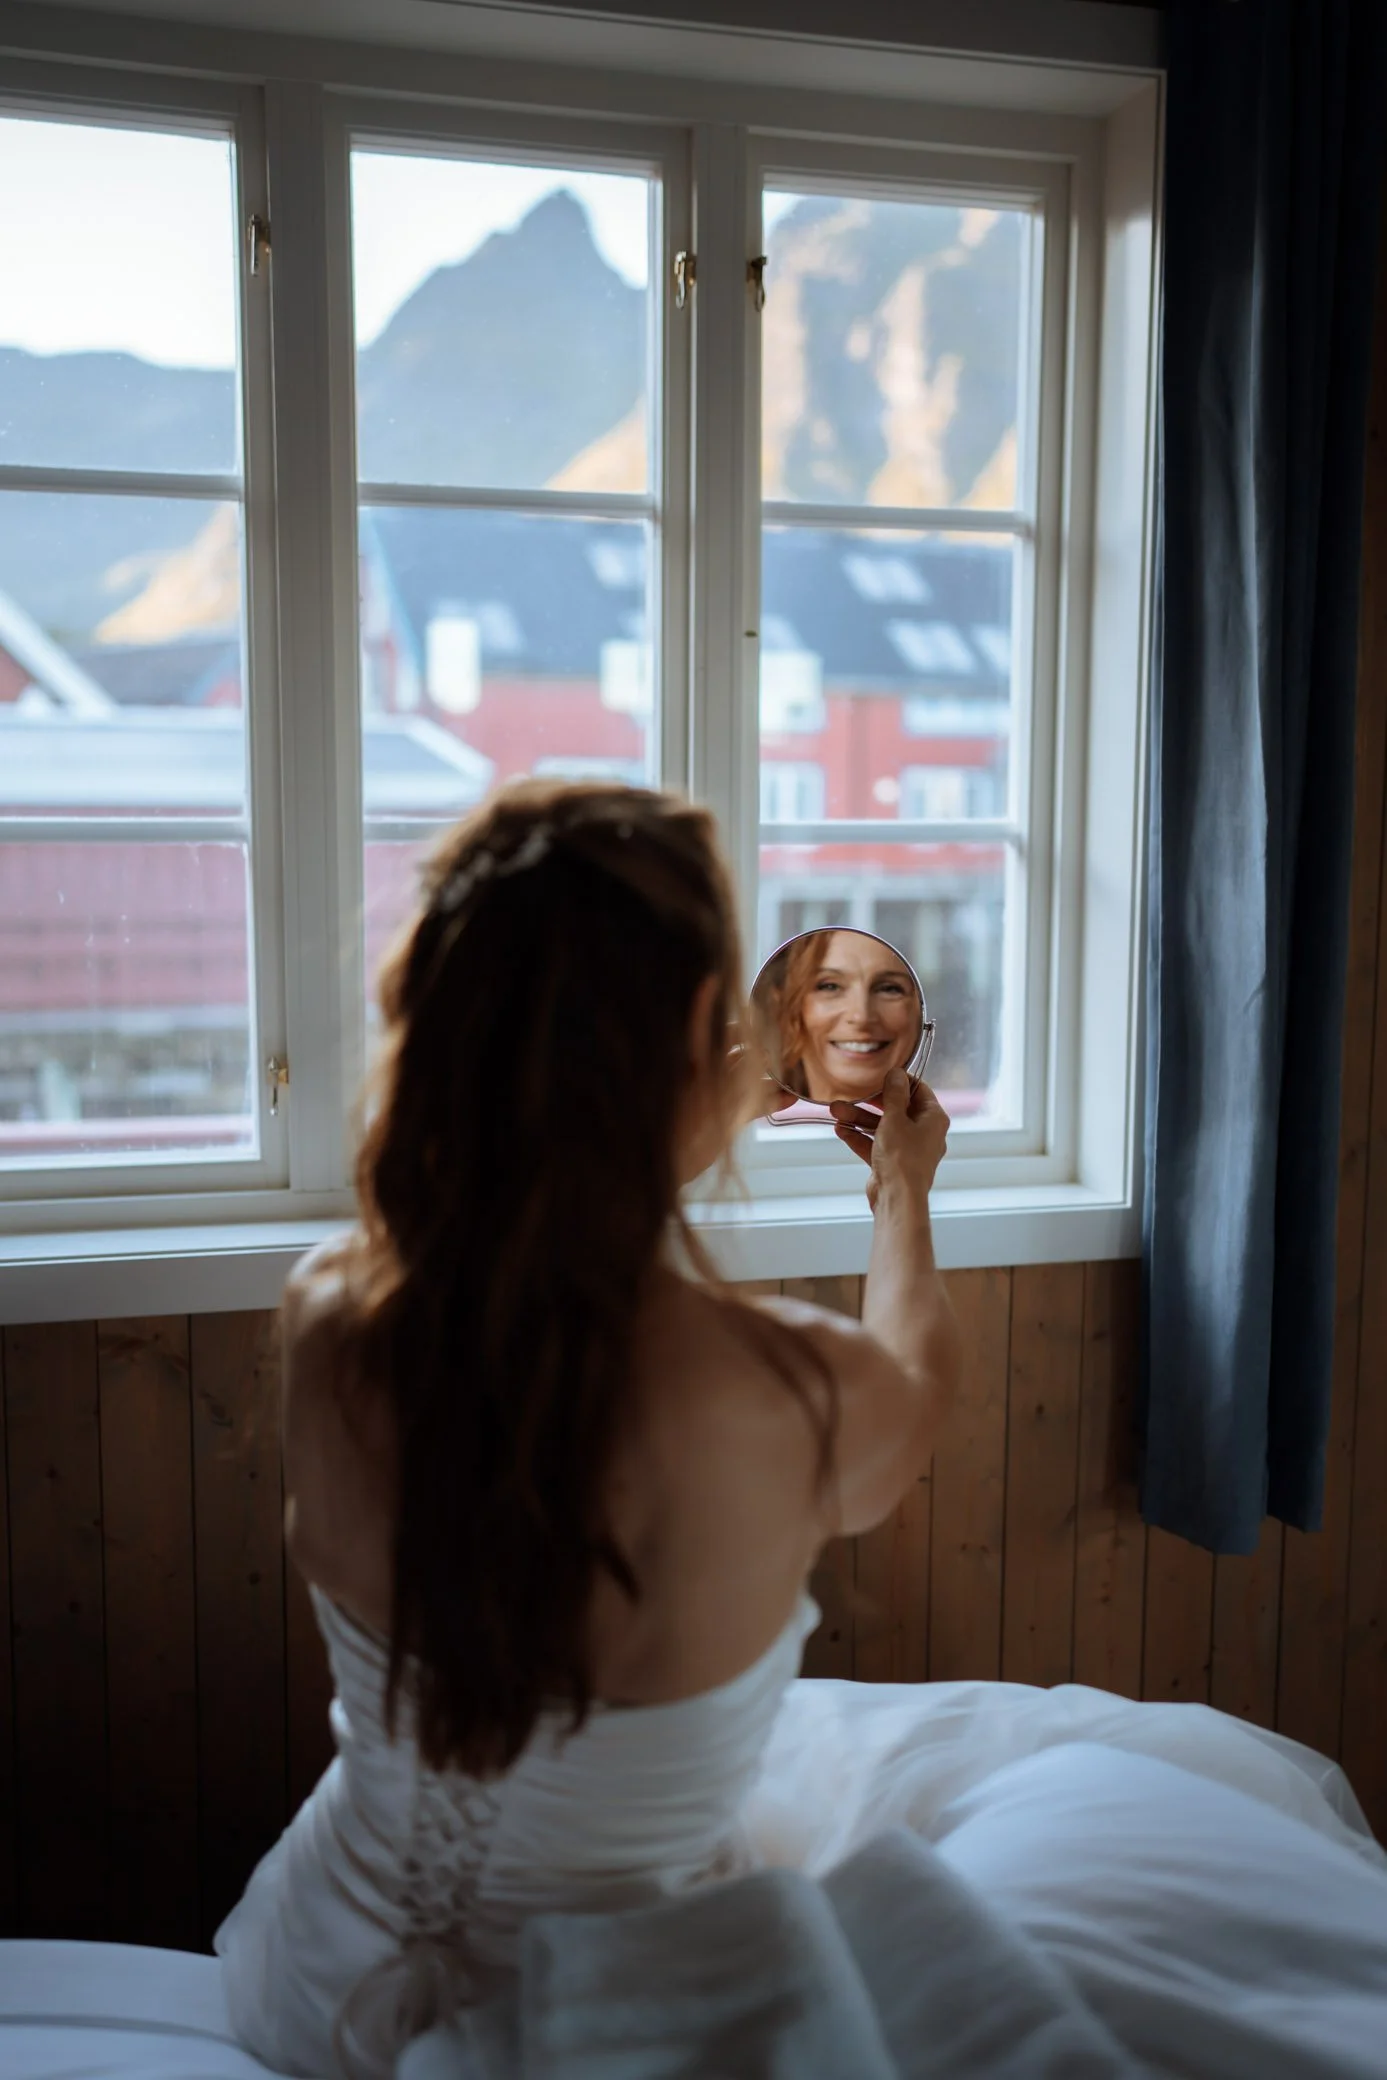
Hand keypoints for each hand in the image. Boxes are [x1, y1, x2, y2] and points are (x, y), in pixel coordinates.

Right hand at [831, 1069, 948, 1214]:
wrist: (897, 1198)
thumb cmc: (902, 1157)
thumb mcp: (894, 1118)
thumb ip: (894, 1094)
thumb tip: (897, 1073)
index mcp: (933, 1118)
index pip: (919, 1090)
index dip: (899, 1081)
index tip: (880, 1076)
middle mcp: (924, 1133)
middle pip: (896, 1109)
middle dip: (869, 1104)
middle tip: (851, 1096)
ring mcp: (908, 1149)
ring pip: (882, 1127)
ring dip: (859, 1120)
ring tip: (836, 1112)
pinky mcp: (893, 1163)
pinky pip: (875, 1144)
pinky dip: (860, 1137)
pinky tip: (841, 1130)